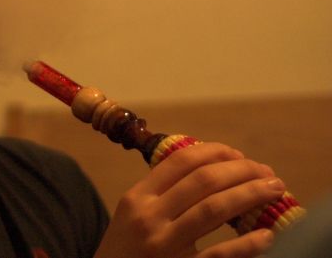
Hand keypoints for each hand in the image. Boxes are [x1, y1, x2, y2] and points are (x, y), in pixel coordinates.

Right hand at [93, 142, 283, 257]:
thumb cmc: (125, 250)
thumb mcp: (131, 214)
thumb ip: (160, 194)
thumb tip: (211, 172)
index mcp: (137, 197)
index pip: (179, 161)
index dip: (214, 152)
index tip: (237, 154)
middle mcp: (150, 217)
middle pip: (203, 181)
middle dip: (241, 170)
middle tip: (265, 171)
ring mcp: (166, 246)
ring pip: (214, 209)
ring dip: (250, 194)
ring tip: (274, 189)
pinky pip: (220, 255)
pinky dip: (247, 244)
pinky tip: (266, 235)